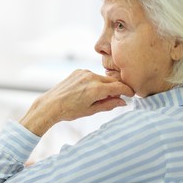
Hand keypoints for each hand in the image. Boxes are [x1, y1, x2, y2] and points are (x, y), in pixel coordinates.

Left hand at [19, 69, 134, 135]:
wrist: (51, 104)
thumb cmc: (70, 111)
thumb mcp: (91, 111)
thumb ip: (109, 105)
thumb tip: (123, 102)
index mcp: (96, 89)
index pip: (119, 87)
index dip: (128, 91)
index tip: (131, 94)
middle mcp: (91, 78)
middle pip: (112, 80)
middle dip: (117, 88)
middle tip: (116, 99)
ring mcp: (84, 73)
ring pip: (102, 78)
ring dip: (105, 85)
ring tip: (99, 97)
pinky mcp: (78, 71)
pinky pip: (92, 75)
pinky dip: (95, 82)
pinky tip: (88, 91)